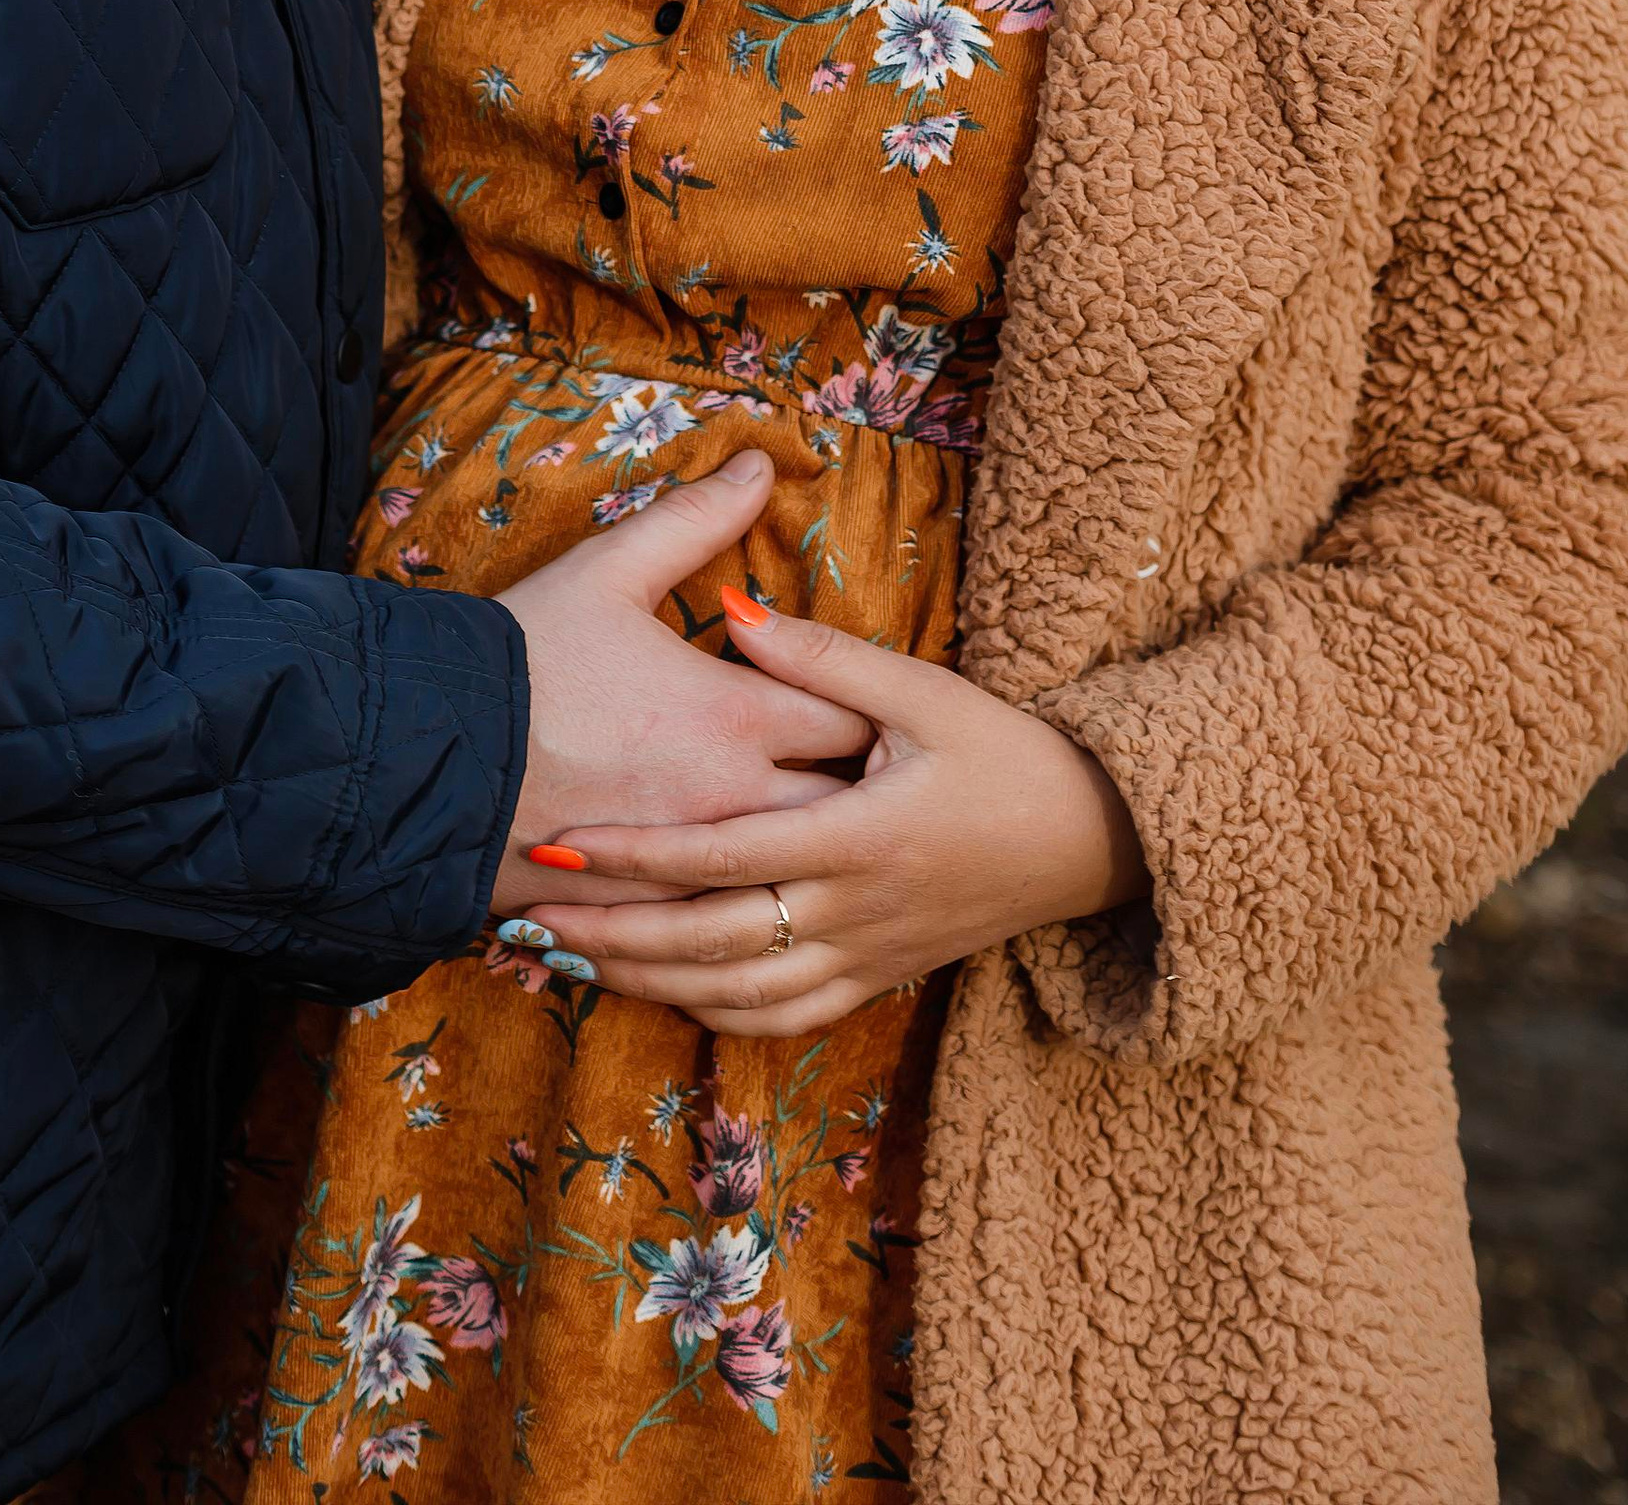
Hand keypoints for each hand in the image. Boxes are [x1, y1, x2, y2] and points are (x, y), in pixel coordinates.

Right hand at [489, 453, 873, 916]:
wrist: (425, 757)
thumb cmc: (522, 658)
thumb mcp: (609, 569)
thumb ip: (696, 518)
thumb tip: (759, 463)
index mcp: (735, 717)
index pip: (854, 716)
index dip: (869, 706)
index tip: (868, 700)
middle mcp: (730, 802)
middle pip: (843, 809)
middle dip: (858, 791)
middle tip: (865, 773)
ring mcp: (689, 870)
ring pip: (790, 877)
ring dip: (808, 854)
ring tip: (820, 836)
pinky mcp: (645, 914)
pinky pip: (720, 924)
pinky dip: (740, 904)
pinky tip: (745, 891)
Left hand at [516, 581, 1146, 1030]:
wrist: (1094, 838)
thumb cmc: (1007, 752)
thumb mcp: (924, 690)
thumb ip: (822, 655)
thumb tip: (731, 608)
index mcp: (859, 836)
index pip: (723, 856)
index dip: (637, 856)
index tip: (563, 846)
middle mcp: (856, 911)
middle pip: (712, 943)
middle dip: (616, 936)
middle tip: (533, 918)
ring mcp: (868, 957)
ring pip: (739, 995)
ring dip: (651, 983)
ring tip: (574, 960)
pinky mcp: (881, 978)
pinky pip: (786, 1018)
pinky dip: (719, 1014)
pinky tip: (667, 993)